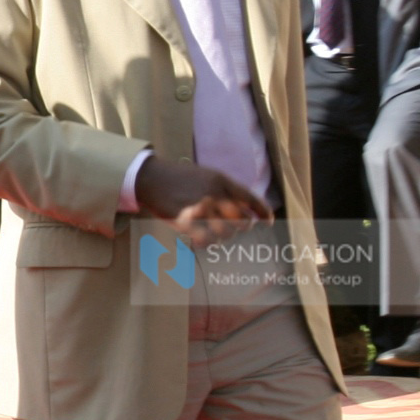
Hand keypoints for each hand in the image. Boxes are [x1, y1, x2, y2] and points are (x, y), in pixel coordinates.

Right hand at [133, 153, 271, 248]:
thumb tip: (244, 208)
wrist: (151, 177)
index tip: (268, 221)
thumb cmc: (179, 178)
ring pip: (226, 233)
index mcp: (222, 181)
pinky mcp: (187, 221)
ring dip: (222, 237)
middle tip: (233, 229)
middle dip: (241, 227)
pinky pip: (206, 240)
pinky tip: (201, 240)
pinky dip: (207, 243)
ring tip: (213, 233)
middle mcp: (215, 194)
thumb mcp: (206, 176)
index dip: (263, 212)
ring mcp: (201, 208)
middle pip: (242, 220)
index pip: (250, 198)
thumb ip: (225, 189)